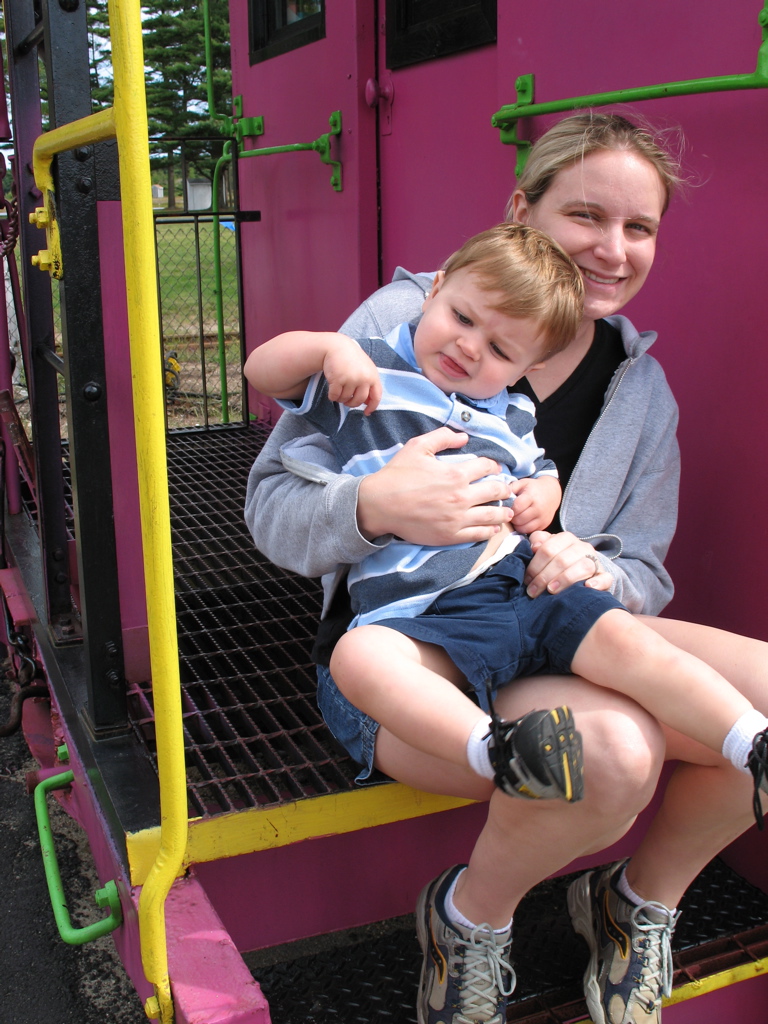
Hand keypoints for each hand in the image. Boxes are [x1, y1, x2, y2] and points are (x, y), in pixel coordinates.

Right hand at [323, 338, 382, 413]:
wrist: (336, 347)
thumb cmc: (351, 359)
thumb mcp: (365, 369)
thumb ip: (368, 384)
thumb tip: (367, 402)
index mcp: (373, 376)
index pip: (376, 396)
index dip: (372, 407)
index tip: (366, 413)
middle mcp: (364, 378)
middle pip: (359, 400)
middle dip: (352, 403)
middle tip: (347, 401)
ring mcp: (351, 379)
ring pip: (345, 399)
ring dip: (340, 398)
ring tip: (338, 390)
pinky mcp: (338, 379)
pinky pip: (334, 396)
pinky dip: (332, 396)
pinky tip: (332, 390)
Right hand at [357, 427, 514, 544]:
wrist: (379, 505)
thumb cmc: (397, 475)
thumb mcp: (417, 447)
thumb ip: (442, 437)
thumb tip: (464, 437)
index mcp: (455, 474)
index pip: (486, 467)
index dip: (494, 466)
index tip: (496, 469)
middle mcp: (461, 496)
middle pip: (495, 491)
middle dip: (504, 489)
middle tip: (507, 489)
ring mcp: (457, 518)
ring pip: (491, 515)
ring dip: (503, 512)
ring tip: (508, 512)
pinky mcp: (450, 535)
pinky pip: (478, 534)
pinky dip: (490, 531)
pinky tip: (494, 528)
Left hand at [509, 476, 560, 533]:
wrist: (552, 492)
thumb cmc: (533, 488)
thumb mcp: (521, 483)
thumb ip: (509, 489)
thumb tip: (497, 498)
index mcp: (532, 496)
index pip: (516, 507)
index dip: (509, 508)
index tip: (507, 507)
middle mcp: (538, 508)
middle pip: (518, 520)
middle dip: (511, 517)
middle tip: (510, 513)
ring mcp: (542, 518)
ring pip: (523, 528)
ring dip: (516, 525)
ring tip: (516, 518)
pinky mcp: (544, 525)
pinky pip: (529, 532)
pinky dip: (523, 528)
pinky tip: (522, 521)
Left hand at [525, 530, 612, 597]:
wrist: (582, 571)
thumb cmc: (558, 561)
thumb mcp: (546, 548)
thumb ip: (538, 542)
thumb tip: (534, 546)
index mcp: (566, 538)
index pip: (548, 549)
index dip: (535, 565)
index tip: (527, 579)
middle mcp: (582, 547)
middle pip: (562, 559)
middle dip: (544, 576)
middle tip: (533, 591)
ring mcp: (595, 561)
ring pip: (583, 566)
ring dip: (565, 579)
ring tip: (551, 591)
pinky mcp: (604, 576)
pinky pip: (605, 578)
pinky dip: (598, 582)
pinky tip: (588, 587)